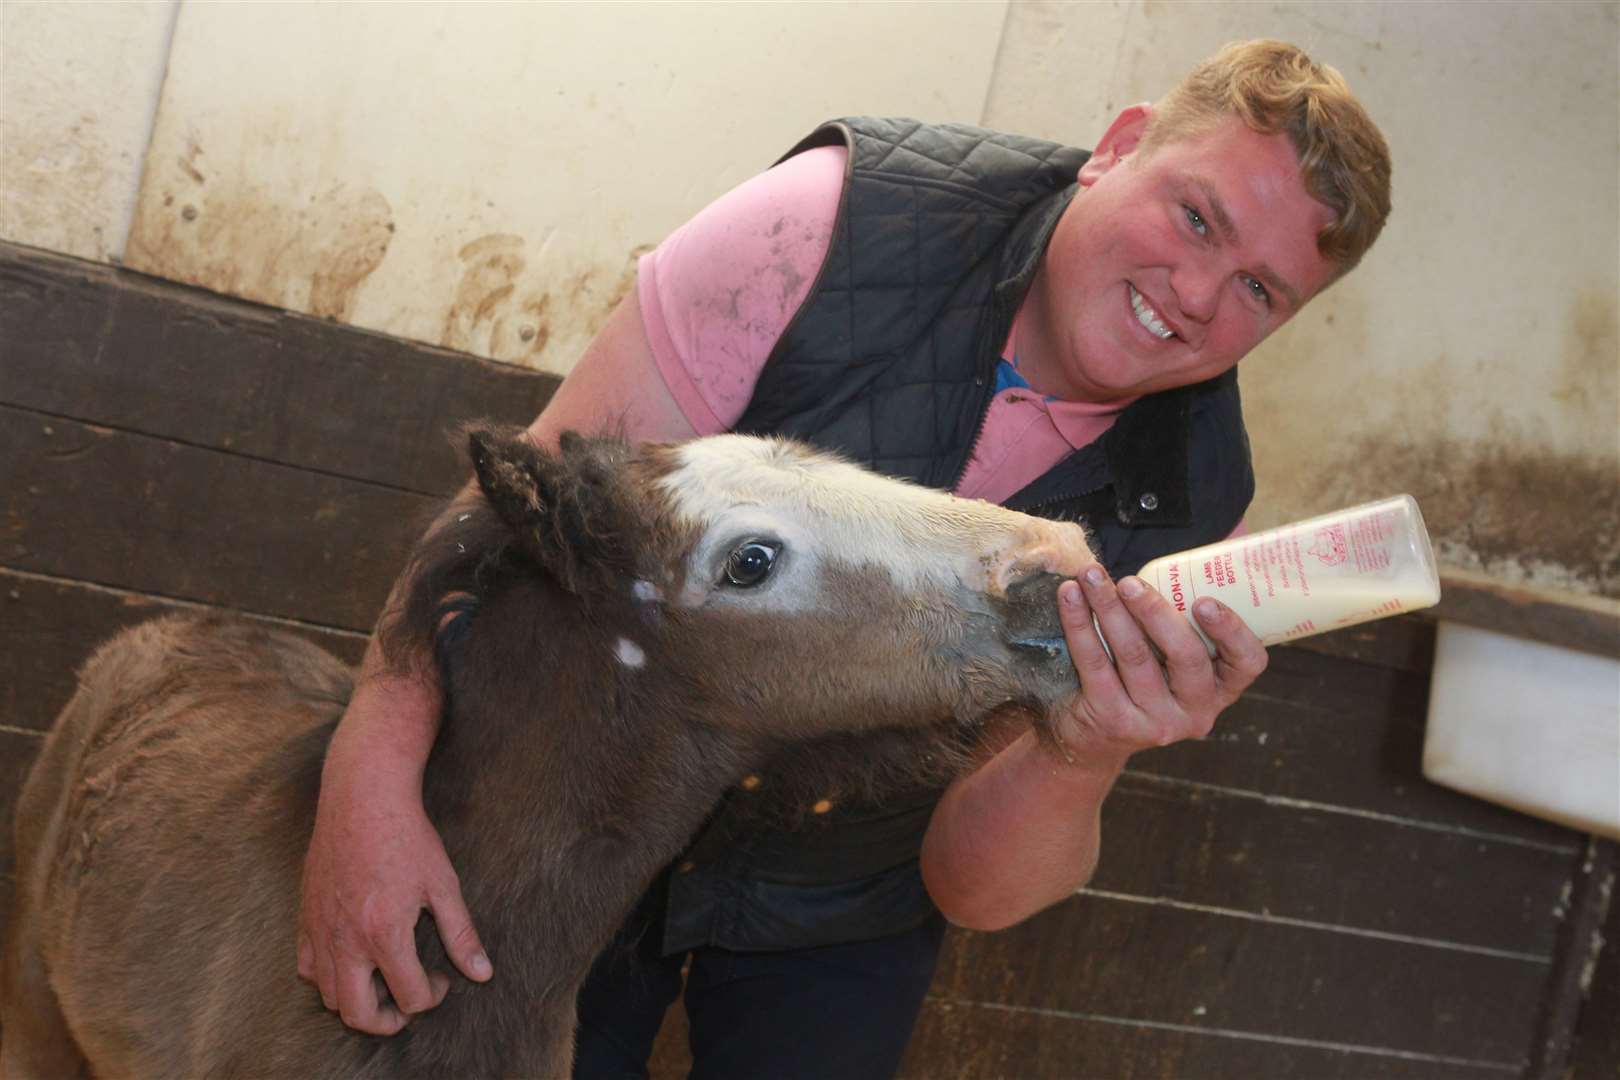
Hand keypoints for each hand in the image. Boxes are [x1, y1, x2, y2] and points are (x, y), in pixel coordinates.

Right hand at [297, 697, 491, 1033]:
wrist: (363, 798)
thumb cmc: (408, 837)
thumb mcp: (443, 884)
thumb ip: (461, 933)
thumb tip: (482, 973)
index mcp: (385, 933)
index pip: (409, 997)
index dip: (432, 996)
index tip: (441, 980)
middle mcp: (347, 940)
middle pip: (359, 1014)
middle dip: (387, 1021)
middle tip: (406, 1004)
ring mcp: (321, 930)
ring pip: (330, 996)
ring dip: (357, 1000)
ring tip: (382, 981)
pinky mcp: (305, 917)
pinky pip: (307, 968)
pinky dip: (327, 977)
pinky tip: (352, 959)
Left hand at [1054, 565, 1265, 758]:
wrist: (1096, 736)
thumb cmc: (1145, 678)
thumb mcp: (1174, 660)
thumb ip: (1184, 621)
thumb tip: (1186, 557)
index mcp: (1221, 688)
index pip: (1247, 662)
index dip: (1232, 631)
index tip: (1205, 601)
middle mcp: (1195, 710)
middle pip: (1186, 657)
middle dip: (1155, 612)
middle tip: (1130, 582)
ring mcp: (1155, 720)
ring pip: (1134, 656)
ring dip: (1109, 608)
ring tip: (1092, 576)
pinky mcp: (1114, 719)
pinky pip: (1094, 663)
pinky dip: (1079, 623)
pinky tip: (1070, 596)